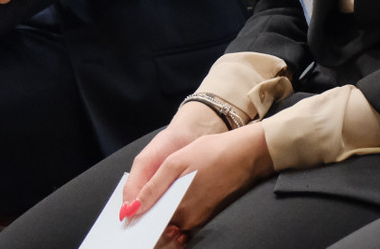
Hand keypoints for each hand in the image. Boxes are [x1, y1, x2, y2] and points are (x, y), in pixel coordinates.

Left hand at [119, 122, 272, 234]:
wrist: (248, 153)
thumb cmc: (212, 153)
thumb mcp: (175, 163)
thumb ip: (152, 189)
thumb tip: (130, 210)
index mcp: (177, 209)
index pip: (149, 225)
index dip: (139, 218)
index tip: (132, 212)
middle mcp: (188, 220)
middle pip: (161, 226)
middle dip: (151, 216)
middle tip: (149, 198)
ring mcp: (200, 219)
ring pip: (174, 223)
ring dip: (165, 213)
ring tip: (168, 190)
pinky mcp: (208, 214)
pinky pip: (186, 219)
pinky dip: (179, 211)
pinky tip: (181, 191)